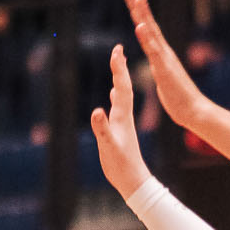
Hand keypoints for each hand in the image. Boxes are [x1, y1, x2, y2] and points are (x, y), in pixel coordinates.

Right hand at [89, 43, 150, 198]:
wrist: (133, 179)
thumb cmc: (121, 165)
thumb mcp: (108, 146)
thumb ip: (102, 128)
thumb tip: (95, 111)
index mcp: (122, 116)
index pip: (121, 87)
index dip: (119, 69)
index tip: (117, 50)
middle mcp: (124, 115)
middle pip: (123, 86)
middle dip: (120, 67)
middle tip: (118, 49)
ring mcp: (123, 122)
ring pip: (121, 94)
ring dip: (118, 78)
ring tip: (117, 65)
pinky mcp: (120, 129)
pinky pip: (118, 106)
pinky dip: (115, 96)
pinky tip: (113, 94)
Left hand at [123, 0, 207, 130]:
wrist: (193, 110)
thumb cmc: (179, 99)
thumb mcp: (164, 80)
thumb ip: (160, 70)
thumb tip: (158, 66)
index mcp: (161, 54)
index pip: (147, 30)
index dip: (139, 14)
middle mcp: (163, 52)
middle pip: (148, 24)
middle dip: (138, 6)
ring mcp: (165, 59)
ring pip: (152, 33)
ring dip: (143, 15)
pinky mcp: (164, 69)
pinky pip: (154, 51)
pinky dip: (146, 38)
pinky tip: (140, 26)